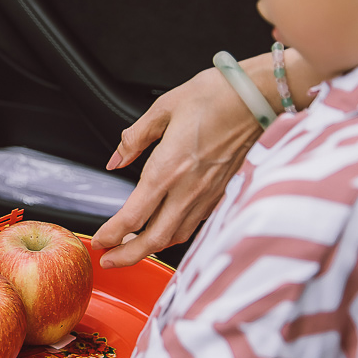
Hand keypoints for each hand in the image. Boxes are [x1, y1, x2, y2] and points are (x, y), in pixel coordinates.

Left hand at [92, 66, 262, 267]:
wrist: (258, 96)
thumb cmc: (215, 96)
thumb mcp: (162, 109)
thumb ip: (134, 139)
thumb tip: (116, 160)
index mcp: (168, 168)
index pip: (133, 216)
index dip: (112, 234)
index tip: (99, 241)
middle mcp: (189, 189)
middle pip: (154, 239)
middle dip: (128, 256)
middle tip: (109, 261)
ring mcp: (208, 195)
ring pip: (176, 236)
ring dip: (151, 249)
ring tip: (131, 251)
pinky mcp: (222, 193)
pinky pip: (194, 224)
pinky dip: (174, 235)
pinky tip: (164, 232)